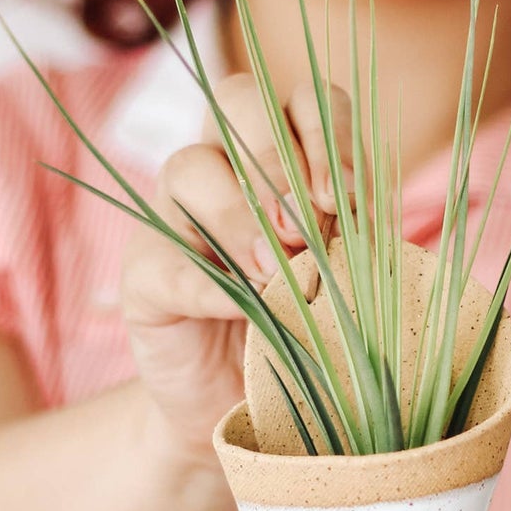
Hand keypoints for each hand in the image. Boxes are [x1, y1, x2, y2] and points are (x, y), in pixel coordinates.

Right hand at [120, 72, 352, 461]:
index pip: (305, 102)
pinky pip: (166, 261)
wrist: (236, 408)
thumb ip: (354, 244)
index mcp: (281, 158)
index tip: (350, 201)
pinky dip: (208, 285)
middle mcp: (224, 167)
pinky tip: (241, 309)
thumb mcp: (343, 285)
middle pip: (239, 102)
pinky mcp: (143, 273)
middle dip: (279, 158)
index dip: (331, 135)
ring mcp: (173, 215)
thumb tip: (367, 222)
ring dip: (242, 217)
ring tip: (275, 275)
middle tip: (306, 229)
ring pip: (192, 167)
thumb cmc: (301, 336)